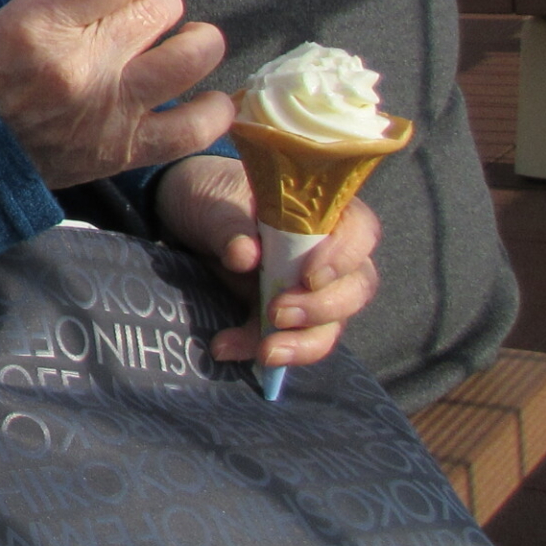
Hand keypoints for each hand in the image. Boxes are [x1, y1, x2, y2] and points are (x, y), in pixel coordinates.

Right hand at [0, 0, 233, 190]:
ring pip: (189, 57)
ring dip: (196, 42)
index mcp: (42, 23)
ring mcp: (109, 111)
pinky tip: (210, 98)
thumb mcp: (15, 14)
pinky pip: (193, 128)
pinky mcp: (124, 150)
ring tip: (185, 44)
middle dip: (158, 3)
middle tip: (143, 17)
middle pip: (159, 9)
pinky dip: (212, 110)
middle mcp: (81, 65)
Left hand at [155, 153, 382, 369]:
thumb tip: (246, 255)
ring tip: (265, 351)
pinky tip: (225, 348)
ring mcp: (308, 289)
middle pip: (355, 288)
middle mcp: (327, 254)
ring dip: (302, 343)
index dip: (343, 258)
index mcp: (323, 213)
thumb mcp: (213, 202)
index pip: (359, 233)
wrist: (185, 213)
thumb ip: (230, 225)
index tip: (309, 276)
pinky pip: (287, 340)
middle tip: (279, 313)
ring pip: (330, 324)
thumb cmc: (212, 194)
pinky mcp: (282, 314)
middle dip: (322, 308)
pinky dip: (259, 347)